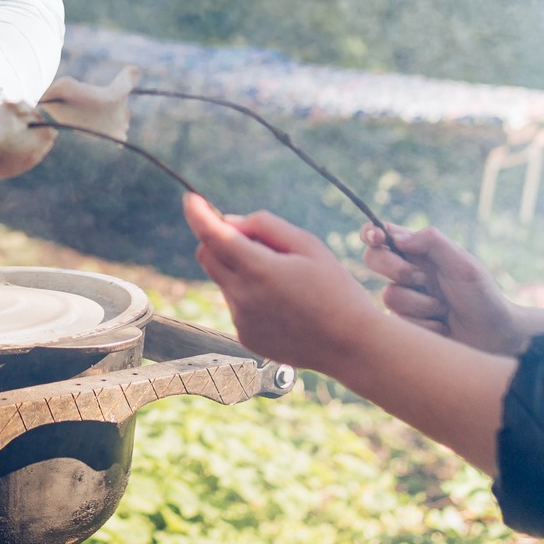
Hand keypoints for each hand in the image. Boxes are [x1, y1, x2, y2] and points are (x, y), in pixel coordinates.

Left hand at [183, 192, 383, 375]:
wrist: (353, 345)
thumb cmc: (336, 289)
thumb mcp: (308, 245)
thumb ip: (265, 226)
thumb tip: (230, 223)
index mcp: (259, 270)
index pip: (212, 235)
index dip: (198, 213)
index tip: (191, 198)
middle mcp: (243, 297)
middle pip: (208, 256)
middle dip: (220, 240)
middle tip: (255, 240)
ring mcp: (241, 320)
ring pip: (223, 280)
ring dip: (240, 269)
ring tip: (284, 282)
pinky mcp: (245, 337)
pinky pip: (236, 304)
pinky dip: (249, 295)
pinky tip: (284, 305)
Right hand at [362, 223, 527, 354]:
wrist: (494, 337)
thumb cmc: (481, 296)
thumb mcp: (462, 263)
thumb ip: (432, 242)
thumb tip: (396, 237)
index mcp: (420, 252)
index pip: (385, 234)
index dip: (372, 233)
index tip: (376, 238)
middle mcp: (408, 273)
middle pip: (373, 259)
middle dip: (396, 269)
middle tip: (423, 279)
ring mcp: (406, 299)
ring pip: (389, 295)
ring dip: (421, 304)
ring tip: (444, 310)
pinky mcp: (406, 324)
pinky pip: (399, 321)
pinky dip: (425, 323)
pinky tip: (442, 326)